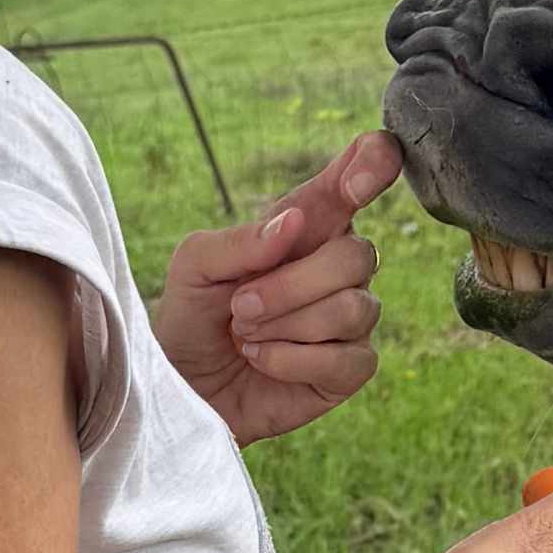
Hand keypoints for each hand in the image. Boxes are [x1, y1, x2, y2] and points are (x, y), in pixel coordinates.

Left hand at [156, 134, 397, 441]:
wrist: (182, 387)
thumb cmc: (192, 317)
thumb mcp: (195, 267)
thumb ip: (240, 240)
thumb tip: (293, 223)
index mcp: (305, 226)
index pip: (351, 182)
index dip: (371, 165)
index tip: (368, 166)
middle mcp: (336, 268)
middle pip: (357, 255)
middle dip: (291, 285)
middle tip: (239, 306)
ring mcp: (349, 319)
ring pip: (353, 308)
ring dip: (285, 325)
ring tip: (246, 334)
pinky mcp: (348, 369)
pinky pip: (348, 359)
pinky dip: (292, 360)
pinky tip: (262, 359)